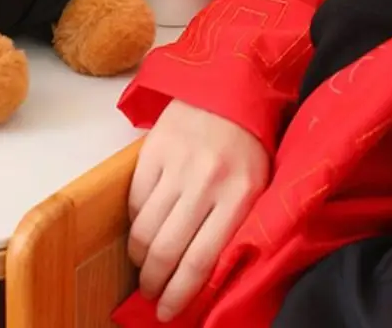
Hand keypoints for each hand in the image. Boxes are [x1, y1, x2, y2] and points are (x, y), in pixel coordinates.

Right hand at [128, 100, 269, 321]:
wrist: (230, 86)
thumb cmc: (248, 143)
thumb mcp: (257, 185)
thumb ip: (235, 225)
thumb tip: (208, 277)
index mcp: (239, 196)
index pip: (202, 261)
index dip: (180, 294)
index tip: (167, 312)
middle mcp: (206, 182)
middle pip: (167, 251)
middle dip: (154, 283)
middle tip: (151, 294)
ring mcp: (177, 165)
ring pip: (144, 231)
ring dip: (139, 259)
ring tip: (144, 266)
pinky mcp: (154, 150)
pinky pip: (135, 201)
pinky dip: (134, 222)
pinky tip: (143, 227)